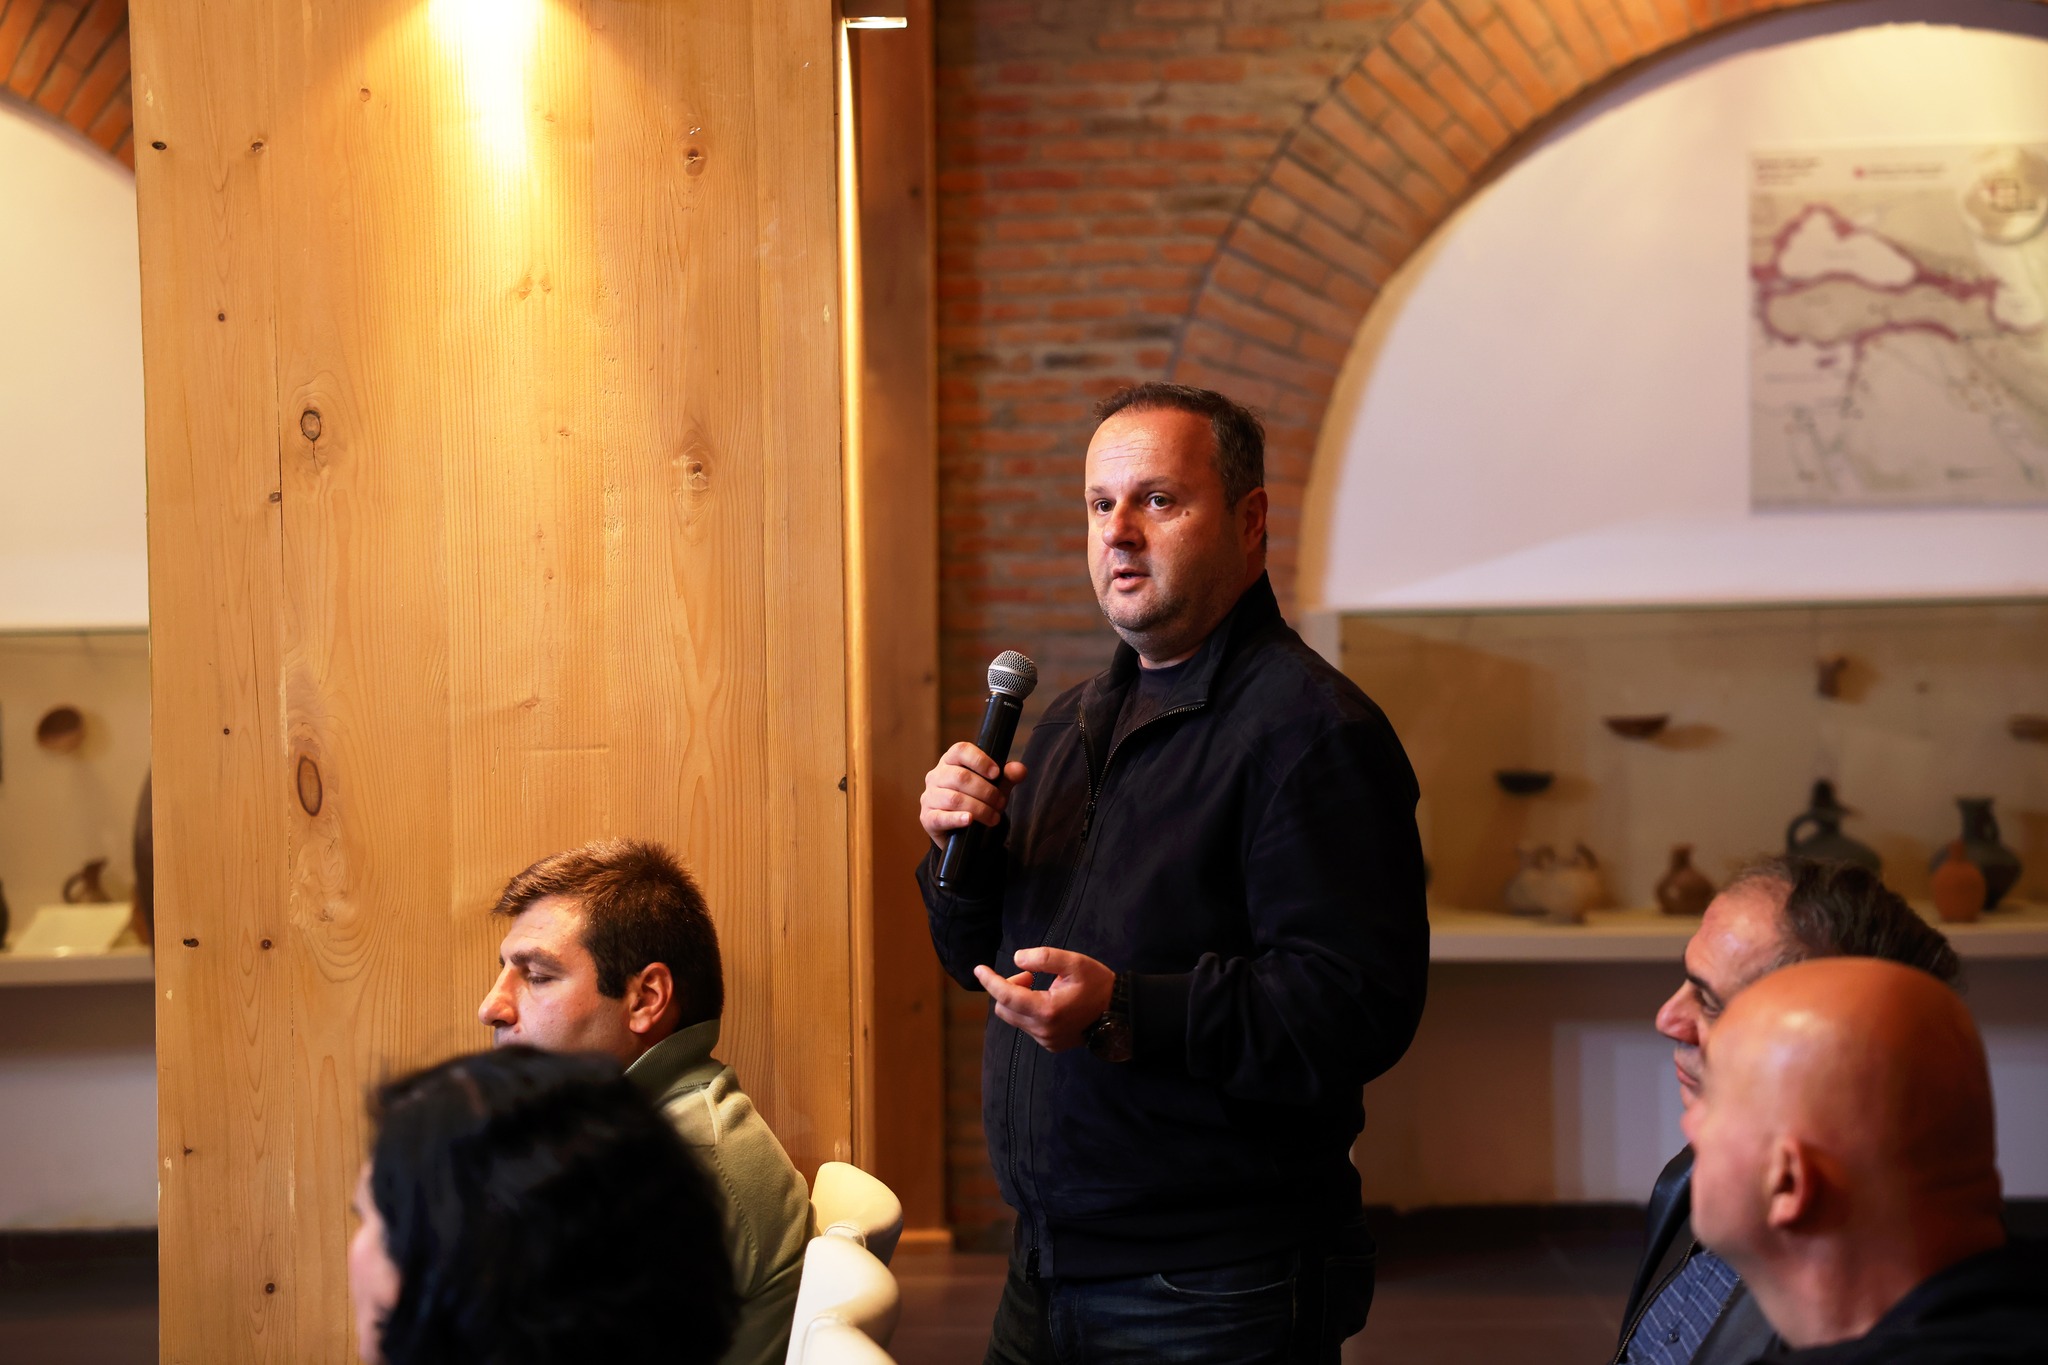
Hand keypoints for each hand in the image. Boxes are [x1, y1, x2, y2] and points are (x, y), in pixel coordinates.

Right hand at [920, 742, 1027, 849]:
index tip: (996, 774)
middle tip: (1001, 803)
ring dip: (979, 808)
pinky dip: (956, 818)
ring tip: (994, 817)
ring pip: (954, 798)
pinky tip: (969, 820)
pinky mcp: (928, 818)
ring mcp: (929, 797)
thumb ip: (1007, 777)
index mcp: (951, 761)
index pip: (960, 750)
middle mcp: (936, 776)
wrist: (963, 831)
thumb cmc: (977, 800)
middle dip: (986, 791)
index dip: (980, 760)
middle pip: (960, 777)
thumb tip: (1020, 769)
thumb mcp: (996, 787)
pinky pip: (940, 817)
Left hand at [974, 947, 1113, 1052]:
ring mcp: (1046, 1040)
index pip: (1006, 995)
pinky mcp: (1051, 1044)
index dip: (990, 981)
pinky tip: (1048, 1001)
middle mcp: (1043, 1030)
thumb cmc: (1098, 985)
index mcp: (1046, 1010)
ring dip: (1018, 999)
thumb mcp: (1074, 963)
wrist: (1119, 1013)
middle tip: (1029, 975)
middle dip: (1009, 987)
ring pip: (1015, 1018)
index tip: (979, 969)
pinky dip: (1028, 1011)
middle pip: (1005, 1008)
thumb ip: (1043, 958)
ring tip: (1039, 985)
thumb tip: (1017, 960)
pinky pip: (1027, 1026)